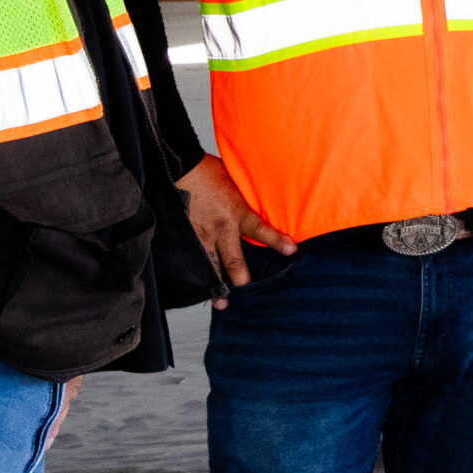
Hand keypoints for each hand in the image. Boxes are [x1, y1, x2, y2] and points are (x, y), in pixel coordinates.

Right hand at [177, 154, 293, 307]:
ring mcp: (202, 236)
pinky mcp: (187, 238)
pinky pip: (194, 259)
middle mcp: (221, 229)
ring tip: (221, 304)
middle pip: (235, 262)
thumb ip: (247, 199)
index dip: (276, 241)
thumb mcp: (236, 182)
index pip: (261, 231)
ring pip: (212, 267)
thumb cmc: (208, 171)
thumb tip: (261, 202)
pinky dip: (197, 274)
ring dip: (217, 287)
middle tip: (249, 297)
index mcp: (237, 212)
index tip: (291, 251)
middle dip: (242, 281)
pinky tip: (198, 287)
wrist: (180, 168)